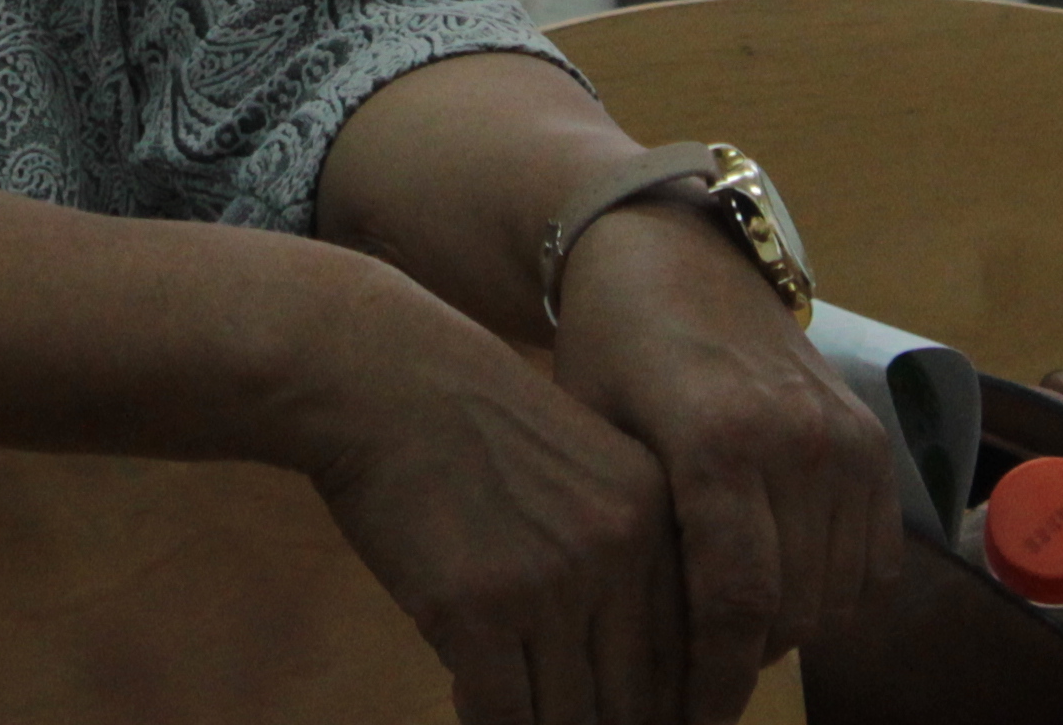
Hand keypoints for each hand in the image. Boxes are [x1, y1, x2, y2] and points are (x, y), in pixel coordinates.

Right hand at [279, 260, 693, 724]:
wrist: (376, 373)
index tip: (640, 720)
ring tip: (527, 719)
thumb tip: (624, 665)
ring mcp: (546, 582)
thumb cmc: (464, 417)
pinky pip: (502, 715)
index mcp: (652, 515)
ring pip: (571, 718)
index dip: (664, 709)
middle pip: (636, 697)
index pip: (686, 652)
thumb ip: (615, 549)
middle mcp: (616, 552)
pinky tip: (472, 703)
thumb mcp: (578, 462)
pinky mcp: (474, 608)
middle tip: (581, 724)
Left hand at [547, 199, 908, 720]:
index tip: (687, 721)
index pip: (736, 603)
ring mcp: (843, 437)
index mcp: (716, 440)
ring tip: (732, 627)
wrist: (669, 248)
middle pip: (793, 609)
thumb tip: (633, 654)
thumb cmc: (609, 347)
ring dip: (790, 628)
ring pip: (838, 593)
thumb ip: (633, 538)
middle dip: (743, 660)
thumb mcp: (595, 437)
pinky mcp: (870, 435)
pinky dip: (837, 591)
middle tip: (696, 677)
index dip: (715, 680)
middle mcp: (796, 440)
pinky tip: (783, 585)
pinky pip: (877, 558)